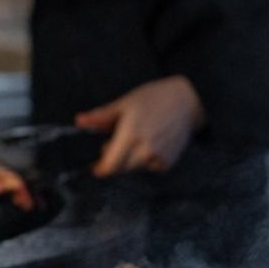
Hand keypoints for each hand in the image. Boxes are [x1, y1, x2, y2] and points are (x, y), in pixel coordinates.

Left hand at [76, 75, 204, 176]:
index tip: (95, 167)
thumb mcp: (124, 103)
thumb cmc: (155, 98)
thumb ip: (101, 116)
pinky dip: (145, 160)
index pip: (110, 166)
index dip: (100, 169)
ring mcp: (158, 158)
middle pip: (120, 169)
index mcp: (130, 135)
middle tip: (114, 144)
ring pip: (134, 169)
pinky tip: (150, 144)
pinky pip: (149, 168)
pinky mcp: (168, 162)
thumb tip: (79, 121)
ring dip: (128, 160)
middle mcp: (144, 150)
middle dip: (113, 161)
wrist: (189, 100)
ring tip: (136, 139)